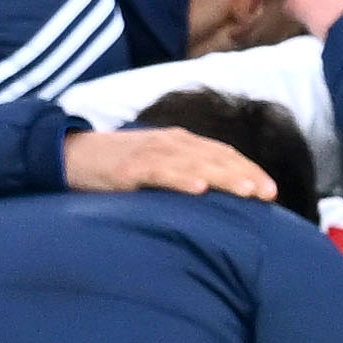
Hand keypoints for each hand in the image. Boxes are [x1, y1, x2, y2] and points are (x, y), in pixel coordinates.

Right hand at [66, 125, 273, 202]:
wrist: (70, 155)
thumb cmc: (117, 167)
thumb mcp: (157, 168)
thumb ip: (183, 176)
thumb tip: (215, 200)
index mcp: (181, 143)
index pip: (224, 154)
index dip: (249, 169)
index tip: (272, 191)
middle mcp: (171, 143)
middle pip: (217, 157)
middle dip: (246, 175)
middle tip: (270, 194)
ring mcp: (151, 153)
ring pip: (195, 163)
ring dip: (224, 176)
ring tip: (248, 191)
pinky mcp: (130, 167)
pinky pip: (160, 172)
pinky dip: (181, 178)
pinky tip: (199, 188)